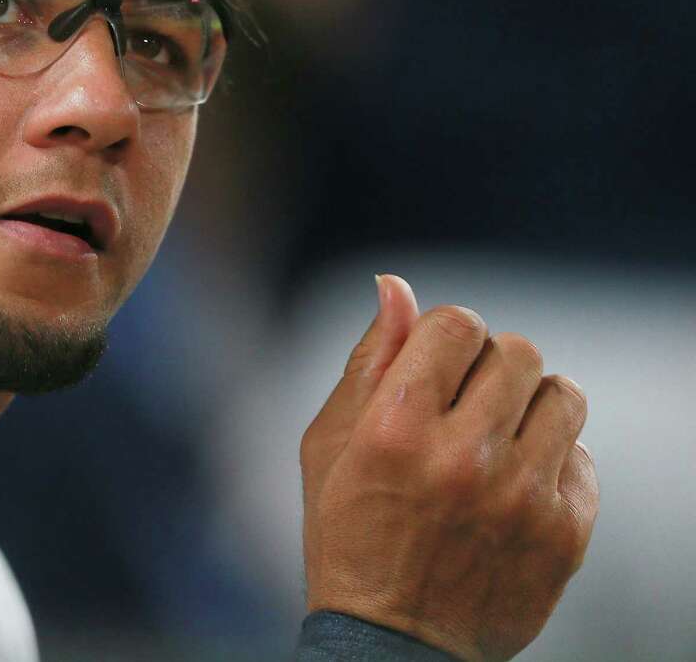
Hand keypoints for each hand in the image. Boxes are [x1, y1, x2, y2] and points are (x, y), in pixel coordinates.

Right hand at [300, 275, 598, 660]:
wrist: (393, 647)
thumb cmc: (348, 532)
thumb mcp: (329, 442)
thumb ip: (368, 359)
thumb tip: (395, 286)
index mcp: (396, 427)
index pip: (457, 324)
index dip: (448, 331)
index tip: (438, 359)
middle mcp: (463, 457)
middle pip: (518, 352)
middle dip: (492, 364)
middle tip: (468, 401)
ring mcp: (520, 499)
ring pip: (563, 396)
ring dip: (531, 404)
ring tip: (500, 436)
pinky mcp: (562, 536)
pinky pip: (582, 457)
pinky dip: (552, 460)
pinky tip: (515, 484)